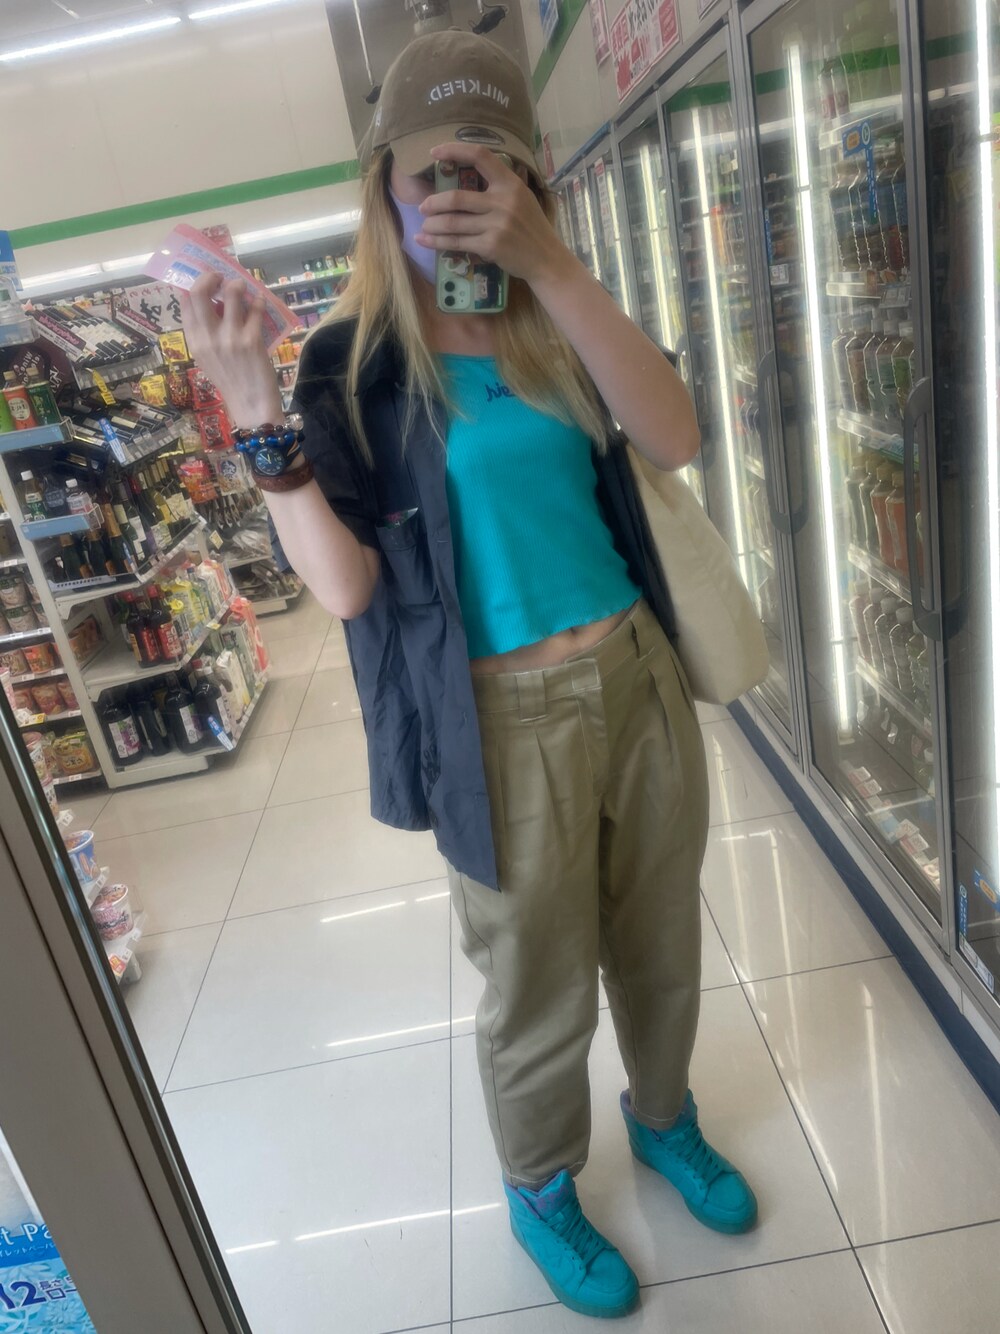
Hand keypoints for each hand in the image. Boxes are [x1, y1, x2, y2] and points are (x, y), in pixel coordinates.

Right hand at [180, 272, 281, 425]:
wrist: (252, 407)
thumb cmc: (231, 381)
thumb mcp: (208, 359)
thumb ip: (205, 333)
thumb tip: (210, 302)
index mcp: (195, 341)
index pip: (185, 302)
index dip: (194, 283)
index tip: (206, 279)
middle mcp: (208, 337)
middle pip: (199, 291)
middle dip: (210, 276)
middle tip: (221, 276)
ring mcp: (230, 338)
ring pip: (232, 293)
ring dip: (238, 284)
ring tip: (243, 287)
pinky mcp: (252, 340)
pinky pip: (256, 308)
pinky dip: (259, 301)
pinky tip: (260, 301)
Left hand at [416, 143, 571, 286]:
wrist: (546, 259)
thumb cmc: (531, 228)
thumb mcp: (522, 198)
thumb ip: (498, 188)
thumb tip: (466, 180)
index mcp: (510, 183)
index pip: (480, 156)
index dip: (454, 150)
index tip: (434, 152)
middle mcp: (502, 201)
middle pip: (457, 198)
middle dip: (434, 203)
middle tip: (423, 207)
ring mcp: (496, 225)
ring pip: (453, 222)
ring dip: (432, 224)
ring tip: (424, 225)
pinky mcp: (490, 246)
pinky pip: (457, 242)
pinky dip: (437, 242)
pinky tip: (425, 240)